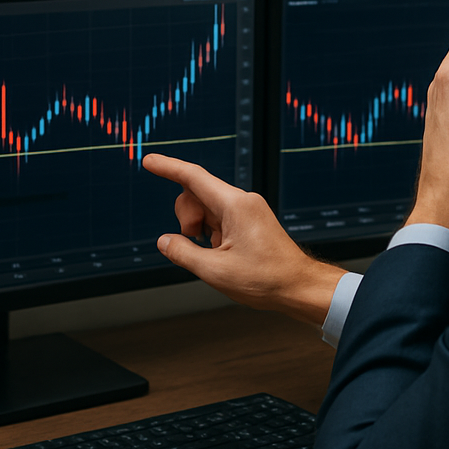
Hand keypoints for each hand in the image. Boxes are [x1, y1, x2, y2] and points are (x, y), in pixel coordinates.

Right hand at [141, 154, 345, 325]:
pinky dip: (211, 233)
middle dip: (186, 217)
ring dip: (199, 229)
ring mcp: (248, 210)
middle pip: (197, 194)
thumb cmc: (267, 279)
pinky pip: (220, 218)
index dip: (167, 168)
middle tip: (194, 243)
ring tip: (213, 254)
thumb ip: (183, 253)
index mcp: (235, 205)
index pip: (193, 177)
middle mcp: (242, 201)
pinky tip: (222, 255)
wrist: (299, 287)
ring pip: (206, 208)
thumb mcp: (215, 271)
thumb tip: (164, 241)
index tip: (149, 161)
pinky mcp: (250, 221)